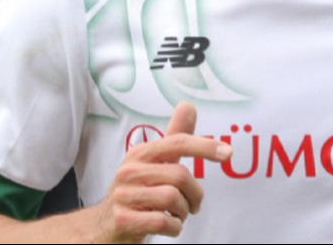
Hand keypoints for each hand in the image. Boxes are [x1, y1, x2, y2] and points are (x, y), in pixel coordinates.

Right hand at [91, 102, 231, 242]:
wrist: (104, 226)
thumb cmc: (137, 192)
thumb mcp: (153, 164)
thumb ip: (174, 138)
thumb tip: (188, 105)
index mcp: (140, 154)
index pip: (177, 142)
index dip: (204, 146)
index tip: (227, 153)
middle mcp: (129, 171)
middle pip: (180, 176)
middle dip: (195, 194)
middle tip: (194, 205)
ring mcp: (123, 195)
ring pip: (172, 199)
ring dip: (183, 213)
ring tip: (177, 215)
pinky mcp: (122, 219)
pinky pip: (162, 221)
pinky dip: (174, 227)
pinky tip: (169, 226)